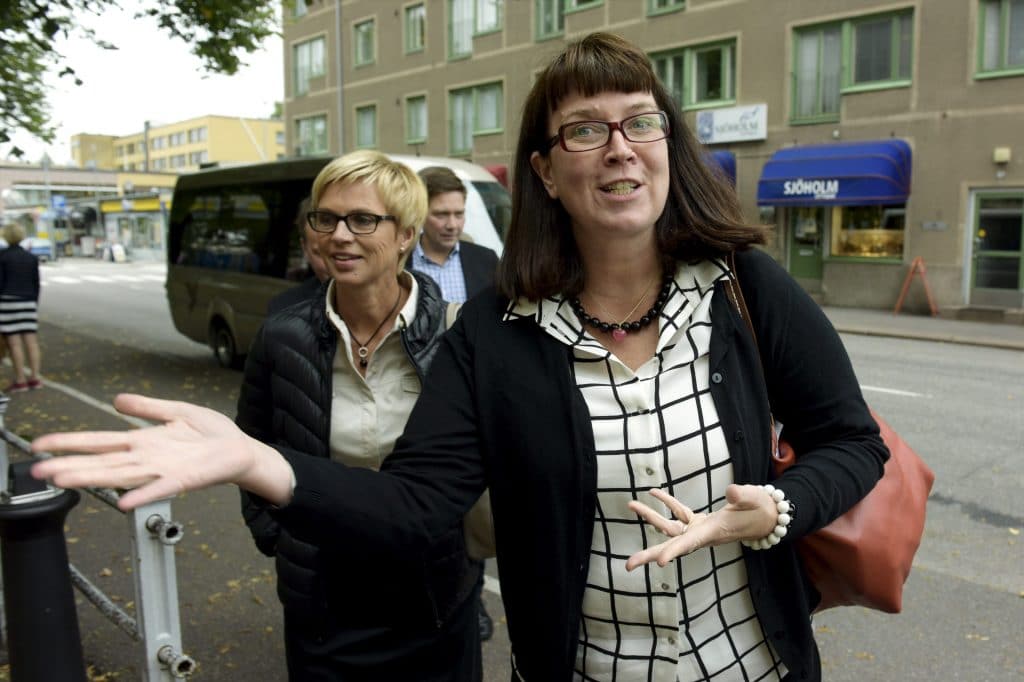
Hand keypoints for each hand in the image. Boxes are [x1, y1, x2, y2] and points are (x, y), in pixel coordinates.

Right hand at [30, 394, 292, 510]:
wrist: (241, 450)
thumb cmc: (212, 434)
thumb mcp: (177, 411)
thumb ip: (147, 407)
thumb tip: (117, 399)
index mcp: (143, 441)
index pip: (99, 441)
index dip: (69, 443)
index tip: (40, 445)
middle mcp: (147, 457)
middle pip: (101, 462)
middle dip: (69, 466)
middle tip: (39, 472)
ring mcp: (163, 469)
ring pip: (121, 475)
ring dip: (93, 479)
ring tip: (64, 480)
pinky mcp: (185, 478)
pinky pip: (160, 487)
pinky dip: (143, 494)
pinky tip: (123, 502)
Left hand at [625, 484, 776, 570]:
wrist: (765, 516)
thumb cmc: (761, 509)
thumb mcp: (754, 500)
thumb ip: (743, 496)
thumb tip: (731, 491)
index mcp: (713, 532)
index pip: (690, 543)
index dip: (675, 552)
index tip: (659, 562)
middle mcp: (702, 534)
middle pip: (672, 546)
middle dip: (650, 555)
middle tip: (628, 565)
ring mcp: (699, 529)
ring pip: (670, 527)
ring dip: (650, 517)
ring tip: (631, 505)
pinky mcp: (699, 522)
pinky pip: (679, 513)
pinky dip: (666, 503)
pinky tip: (653, 492)